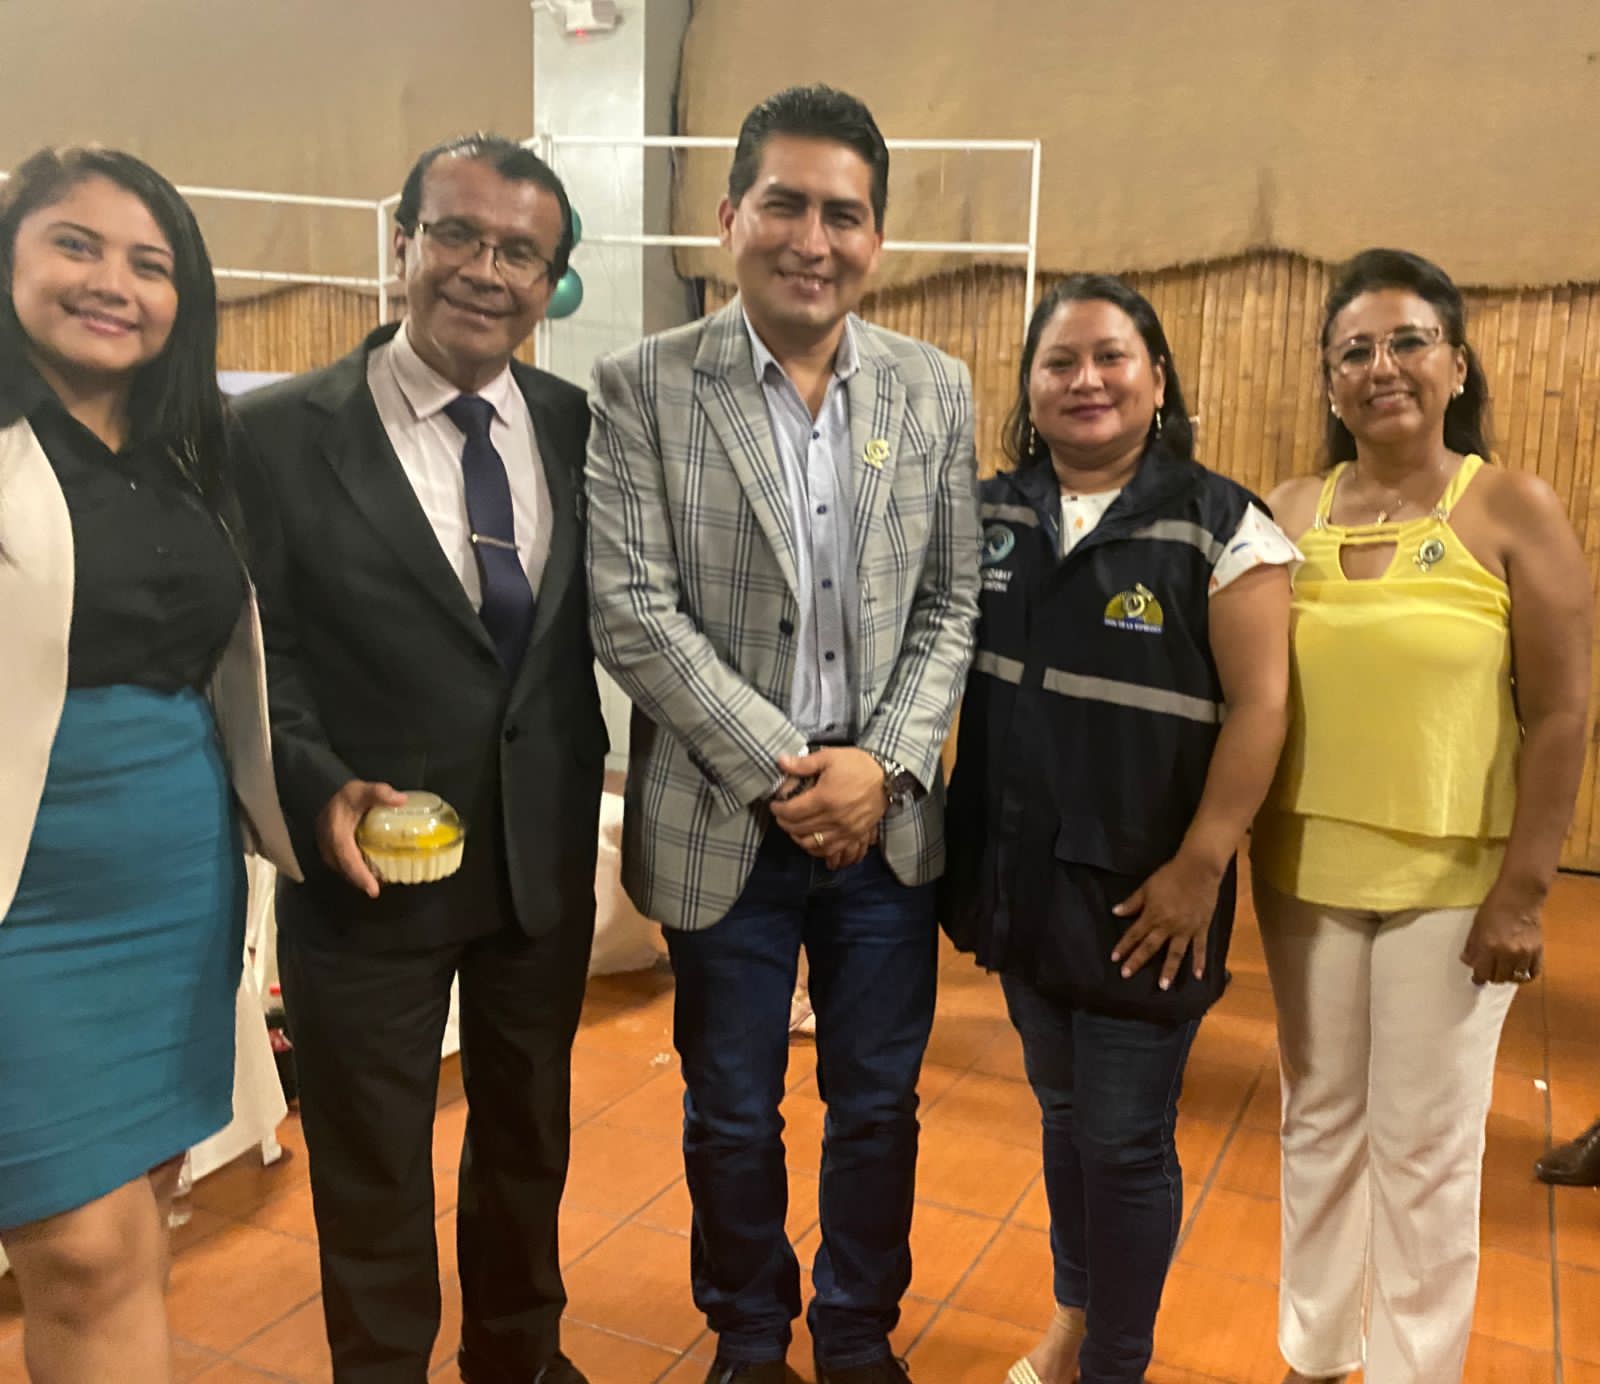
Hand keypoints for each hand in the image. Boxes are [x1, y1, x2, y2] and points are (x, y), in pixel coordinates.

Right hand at [317, 779, 406, 897]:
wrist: (327, 796)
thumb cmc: (348, 797)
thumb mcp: (362, 790)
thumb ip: (379, 793)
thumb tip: (402, 800)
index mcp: (336, 832)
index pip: (347, 858)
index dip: (360, 874)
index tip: (373, 889)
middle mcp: (328, 846)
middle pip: (346, 869)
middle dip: (362, 881)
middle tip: (378, 890)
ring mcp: (328, 851)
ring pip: (344, 870)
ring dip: (359, 878)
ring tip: (378, 884)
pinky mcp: (331, 853)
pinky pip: (343, 866)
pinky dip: (356, 872)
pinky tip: (371, 874)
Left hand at [771, 748, 887, 862]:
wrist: (888, 776)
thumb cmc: (858, 764)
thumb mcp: (830, 757)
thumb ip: (803, 763)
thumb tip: (780, 762)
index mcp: (825, 798)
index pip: (792, 811)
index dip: (779, 810)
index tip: (775, 805)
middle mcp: (833, 818)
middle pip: (799, 828)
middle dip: (784, 822)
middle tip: (781, 814)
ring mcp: (845, 830)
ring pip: (811, 843)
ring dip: (797, 837)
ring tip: (793, 827)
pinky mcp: (854, 836)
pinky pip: (829, 850)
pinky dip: (815, 848)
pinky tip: (810, 840)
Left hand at [1110, 852, 1224, 989]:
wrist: (1198, 869)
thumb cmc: (1170, 876)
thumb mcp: (1147, 887)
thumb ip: (1132, 902)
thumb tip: (1115, 912)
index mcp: (1153, 915)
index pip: (1135, 934)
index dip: (1123, 946)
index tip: (1114, 958)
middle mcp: (1168, 925)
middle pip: (1150, 946)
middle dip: (1137, 961)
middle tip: (1126, 975)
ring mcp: (1186, 929)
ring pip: (1176, 953)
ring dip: (1169, 970)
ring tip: (1163, 986)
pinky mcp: (1201, 928)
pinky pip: (1200, 948)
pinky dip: (1200, 962)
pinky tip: (1199, 976)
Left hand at [1461, 887, 1543, 985]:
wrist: (1520, 897)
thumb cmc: (1494, 908)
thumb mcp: (1476, 925)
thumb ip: (1472, 946)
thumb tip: (1468, 962)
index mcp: (1489, 946)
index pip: (1482, 973)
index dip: (1478, 978)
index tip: (1477, 979)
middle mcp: (1507, 953)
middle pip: (1499, 978)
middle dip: (1492, 977)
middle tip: (1490, 972)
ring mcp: (1524, 953)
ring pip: (1515, 978)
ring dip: (1508, 977)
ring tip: (1503, 972)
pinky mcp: (1538, 951)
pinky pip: (1533, 973)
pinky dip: (1525, 976)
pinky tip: (1519, 972)